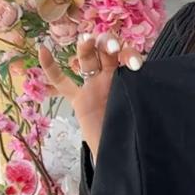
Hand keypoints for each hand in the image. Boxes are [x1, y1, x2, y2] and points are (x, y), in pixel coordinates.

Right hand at [37, 32, 143, 159]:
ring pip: (86, 61)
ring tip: (86, 40)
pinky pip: (62, 82)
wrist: (121, 153)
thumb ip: (141, 97)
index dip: (130, 56)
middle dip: (108, 45)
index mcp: (130, 77)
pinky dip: (50, 67)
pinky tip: (43, 50)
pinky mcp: (79, 100)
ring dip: (86, 47)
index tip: (134, 65)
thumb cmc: (134, 132)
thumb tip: (152, 88)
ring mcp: (94, 87)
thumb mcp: (141, 112)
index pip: (128, 56)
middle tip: (111, 49)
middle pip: (107, 51)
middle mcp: (113, 78)